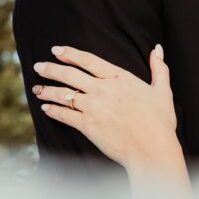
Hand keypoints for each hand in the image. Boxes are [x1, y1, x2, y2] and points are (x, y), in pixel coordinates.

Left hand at [32, 45, 180, 172]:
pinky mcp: (87, 126)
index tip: (56, 49)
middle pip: (70, 74)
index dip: (70, 53)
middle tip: (39, 66)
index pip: (88, 60)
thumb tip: (158, 49)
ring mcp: (93, 107)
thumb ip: (159, 68)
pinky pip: (64, 115)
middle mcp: (102, 89)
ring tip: (36, 88)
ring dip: (47, 89)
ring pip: (63, 94)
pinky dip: (52, 110)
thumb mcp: (162, 90)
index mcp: (119, 78)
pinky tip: (46, 108)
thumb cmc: (160, 121)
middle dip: (51, 68)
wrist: (152, 149)